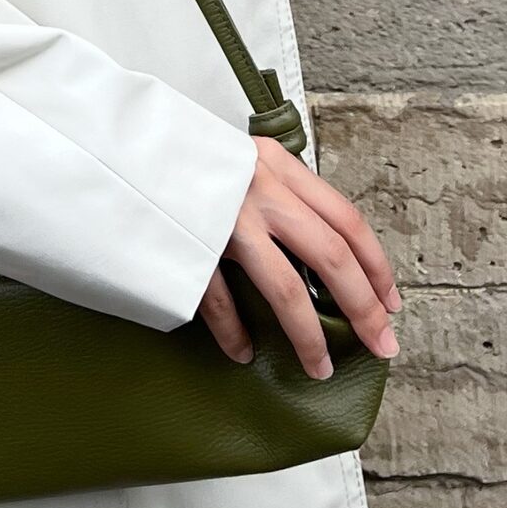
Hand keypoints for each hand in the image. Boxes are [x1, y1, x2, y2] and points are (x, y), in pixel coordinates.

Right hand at [198, 136, 402, 375]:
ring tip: (319, 367)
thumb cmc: (178, 152)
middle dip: (363, 308)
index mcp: (277, 165)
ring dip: (308, 335)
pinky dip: (234, 330)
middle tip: (380, 344)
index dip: (376, 265)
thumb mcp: (238, 157)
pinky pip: (220, 299)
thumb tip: (313, 243)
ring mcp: (226, 218)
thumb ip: (274, 190)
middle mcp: (259, 189)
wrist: (115, 140)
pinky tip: (243, 351)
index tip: (391, 302)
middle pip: (332, 256)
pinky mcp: (190, 243)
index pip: (347, 219)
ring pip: (286, 288)